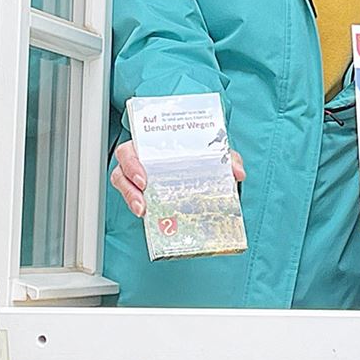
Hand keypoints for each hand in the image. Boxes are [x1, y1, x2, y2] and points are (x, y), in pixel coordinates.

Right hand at [110, 140, 245, 216]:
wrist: (200, 170)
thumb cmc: (198, 156)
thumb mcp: (212, 155)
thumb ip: (226, 158)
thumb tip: (237, 172)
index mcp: (153, 144)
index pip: (132, 148)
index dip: (132, 162)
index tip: (144, 178)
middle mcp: (141, 158)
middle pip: (122, 166)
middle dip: (129, 180)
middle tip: (144, 192)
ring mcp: (137, 177)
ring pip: (121, 183)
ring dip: (130, 197)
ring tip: (143, 210)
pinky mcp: (140, 193)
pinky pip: (131, 199)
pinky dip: (136, 206)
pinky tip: (148, 216)